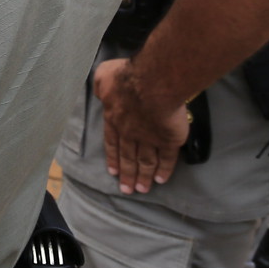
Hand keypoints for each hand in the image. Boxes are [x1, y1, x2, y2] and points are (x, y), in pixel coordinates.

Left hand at [92, 57, 189, 194]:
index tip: (113, 171)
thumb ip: (100, 85)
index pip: (112, 143)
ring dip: (144, 177)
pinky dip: (164, 170)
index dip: (113, 157)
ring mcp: (149, 139)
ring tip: (142, 189)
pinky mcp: (169, 141)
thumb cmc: (125, 78)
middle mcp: (130, 134)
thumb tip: (99, 88)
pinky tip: (162, 179)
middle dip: (127, 175)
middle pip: (128, 158)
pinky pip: (167, 159)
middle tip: (127, 190)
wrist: (151, 84)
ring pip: (146, 162)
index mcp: (114, 120)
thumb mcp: (103, 77)